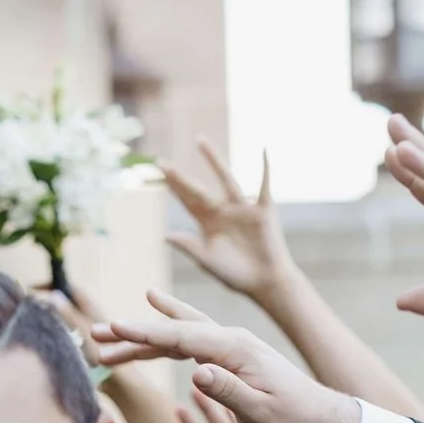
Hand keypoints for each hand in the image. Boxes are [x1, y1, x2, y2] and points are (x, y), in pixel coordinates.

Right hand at [86, 294, 362, 422]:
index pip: (181, 338)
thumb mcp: (260, 411)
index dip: (143, 334)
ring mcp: (228, 344)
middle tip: (96, 333)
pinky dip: (162, 339)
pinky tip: (146, 329)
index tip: (112, 330)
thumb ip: (229, 390)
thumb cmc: (290, 417)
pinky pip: (187, 342)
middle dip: (133, 331)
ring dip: (141, 338)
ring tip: (106, 342)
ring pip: (176, 334)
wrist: (316, 414)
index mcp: (234, 349)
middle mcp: (229, 338)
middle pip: (173, 329)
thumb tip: (197, 371)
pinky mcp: (227, 354)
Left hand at [159, 139, 291, 306]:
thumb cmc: (236, 275)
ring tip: (199, 141)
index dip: (172, 188)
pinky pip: (264, 185)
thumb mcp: (208, 261)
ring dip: (212, 159)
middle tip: (161, 162)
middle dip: (180, 177)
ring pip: (226, 178)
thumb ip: (189, 247)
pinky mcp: (262, 209)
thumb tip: (166, 236)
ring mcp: (241, 208)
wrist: (265, 282)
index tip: (158, 173)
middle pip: (198, 189)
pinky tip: (264, 149)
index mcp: (208, 224)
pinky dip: (265, 167)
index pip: (186, 202)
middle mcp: (222, 211)